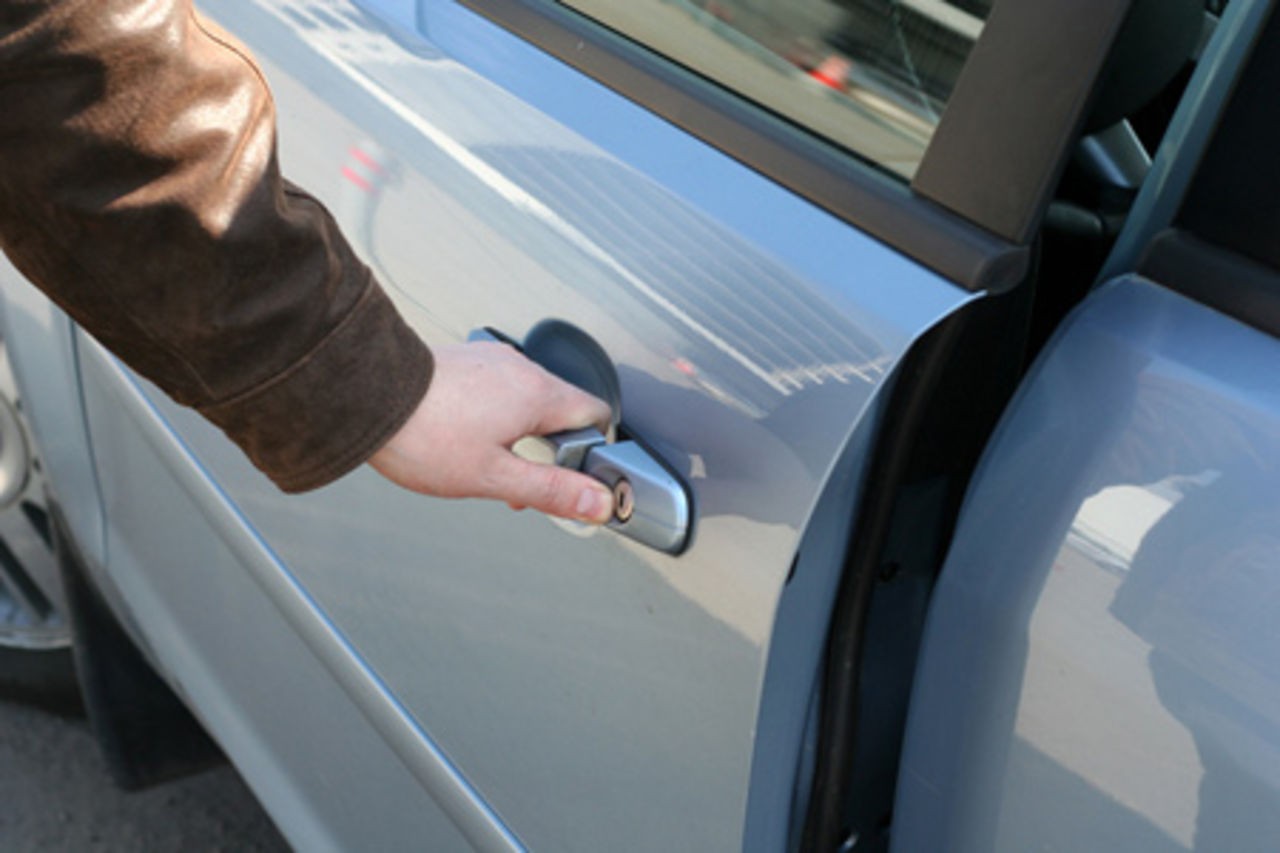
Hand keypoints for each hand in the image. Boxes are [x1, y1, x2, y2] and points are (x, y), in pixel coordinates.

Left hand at [368, 341, 615, 523]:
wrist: (364, 396)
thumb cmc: (422, 436)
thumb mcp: (493, 476)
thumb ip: (551, 490)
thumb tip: (597, 502)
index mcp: (538, 394)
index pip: (597, 415)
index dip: (593, 451)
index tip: (572, 479)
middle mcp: (520, 369)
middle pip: (563, 409)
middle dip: (553, 450)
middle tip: (524, 483)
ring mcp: (492, 360)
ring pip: (530, 400)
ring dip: (523, 435)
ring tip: (490, 464)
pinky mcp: (466, 362)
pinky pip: (500, 389)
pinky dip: (497, 416)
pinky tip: (467, 438)